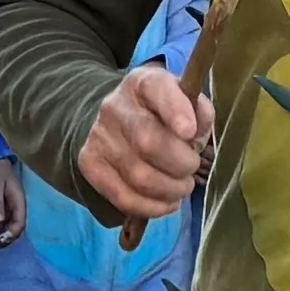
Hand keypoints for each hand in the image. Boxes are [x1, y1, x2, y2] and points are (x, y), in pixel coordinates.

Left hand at [0, 154, 25, 246]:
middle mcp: (19, 207)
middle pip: (17, 229)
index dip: (10, 234)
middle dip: (6, 239)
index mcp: (19, 202)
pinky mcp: (6, 209)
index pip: (20, 223)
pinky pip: (6, 225)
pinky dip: (0, 232)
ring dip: (3, 238)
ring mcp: (13, 209)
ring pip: (12, 228)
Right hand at [78, 63, 209, 225]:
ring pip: (138, 176)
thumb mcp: (184, 101)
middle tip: (192, 168)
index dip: (175, 111)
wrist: (117, 121)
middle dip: (181, 164)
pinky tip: (166, 202)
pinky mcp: (90, 164)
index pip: (156, 89)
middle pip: (149, 142)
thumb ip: (199, 111)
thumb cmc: (162, 114)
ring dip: (170, 190)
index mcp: (143, 83)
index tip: (190, 132)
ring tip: (182, 187)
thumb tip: (198, 131)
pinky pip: (123, 197)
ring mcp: (99, 136)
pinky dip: (152, 207)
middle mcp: (115, 106)